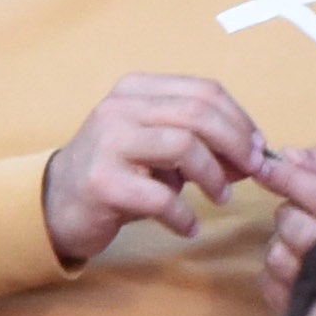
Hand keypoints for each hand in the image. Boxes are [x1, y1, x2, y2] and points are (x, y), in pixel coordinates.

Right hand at [40, 73, 266, 265]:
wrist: (56, 204)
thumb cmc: (119, 173)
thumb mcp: (159, 148)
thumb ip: (201, 143)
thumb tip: (254, 155)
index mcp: (137, 89)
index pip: (204, 91)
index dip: (240, 119)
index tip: (259, 147)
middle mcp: (120, 107)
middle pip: (199, 114)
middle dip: (235, 144)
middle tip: (249, 171)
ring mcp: (107, 141)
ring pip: (184, 146)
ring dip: (213, 176)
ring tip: (221, 198)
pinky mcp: (101, 181)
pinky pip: (160, 196)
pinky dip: (183, 214)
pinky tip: (188, 226)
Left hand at [252, 147, 315, 306]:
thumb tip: (288, 156)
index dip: (289, 179)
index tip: (264, 166)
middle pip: (296, 227)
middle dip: (288, 212)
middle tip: (299, 210)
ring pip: (279, 256)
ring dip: (281, 242)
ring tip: (302, 239)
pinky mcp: (305, 304)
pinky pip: (270, 282)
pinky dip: (274, 269)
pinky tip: (296, 262)